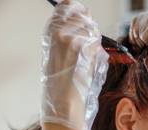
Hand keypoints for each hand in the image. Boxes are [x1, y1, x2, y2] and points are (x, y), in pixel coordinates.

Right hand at [40, 0, 108, 129]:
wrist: (63, 101)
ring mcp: (75, 39)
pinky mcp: (88, 48)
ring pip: (92, 27)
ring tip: (87, 53)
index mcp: (50, 33)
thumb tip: (78, 28)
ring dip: (93, 36)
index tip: (81, 11)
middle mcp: (61, 32)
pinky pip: (97, 40)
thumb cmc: (57, 85)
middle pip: (82, 14)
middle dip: (88, 22)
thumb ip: (63, 38)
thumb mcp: (52, 56)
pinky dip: (97, 48)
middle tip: (88, 36)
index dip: (75, 8)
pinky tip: (91, 59)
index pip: (65, 6)